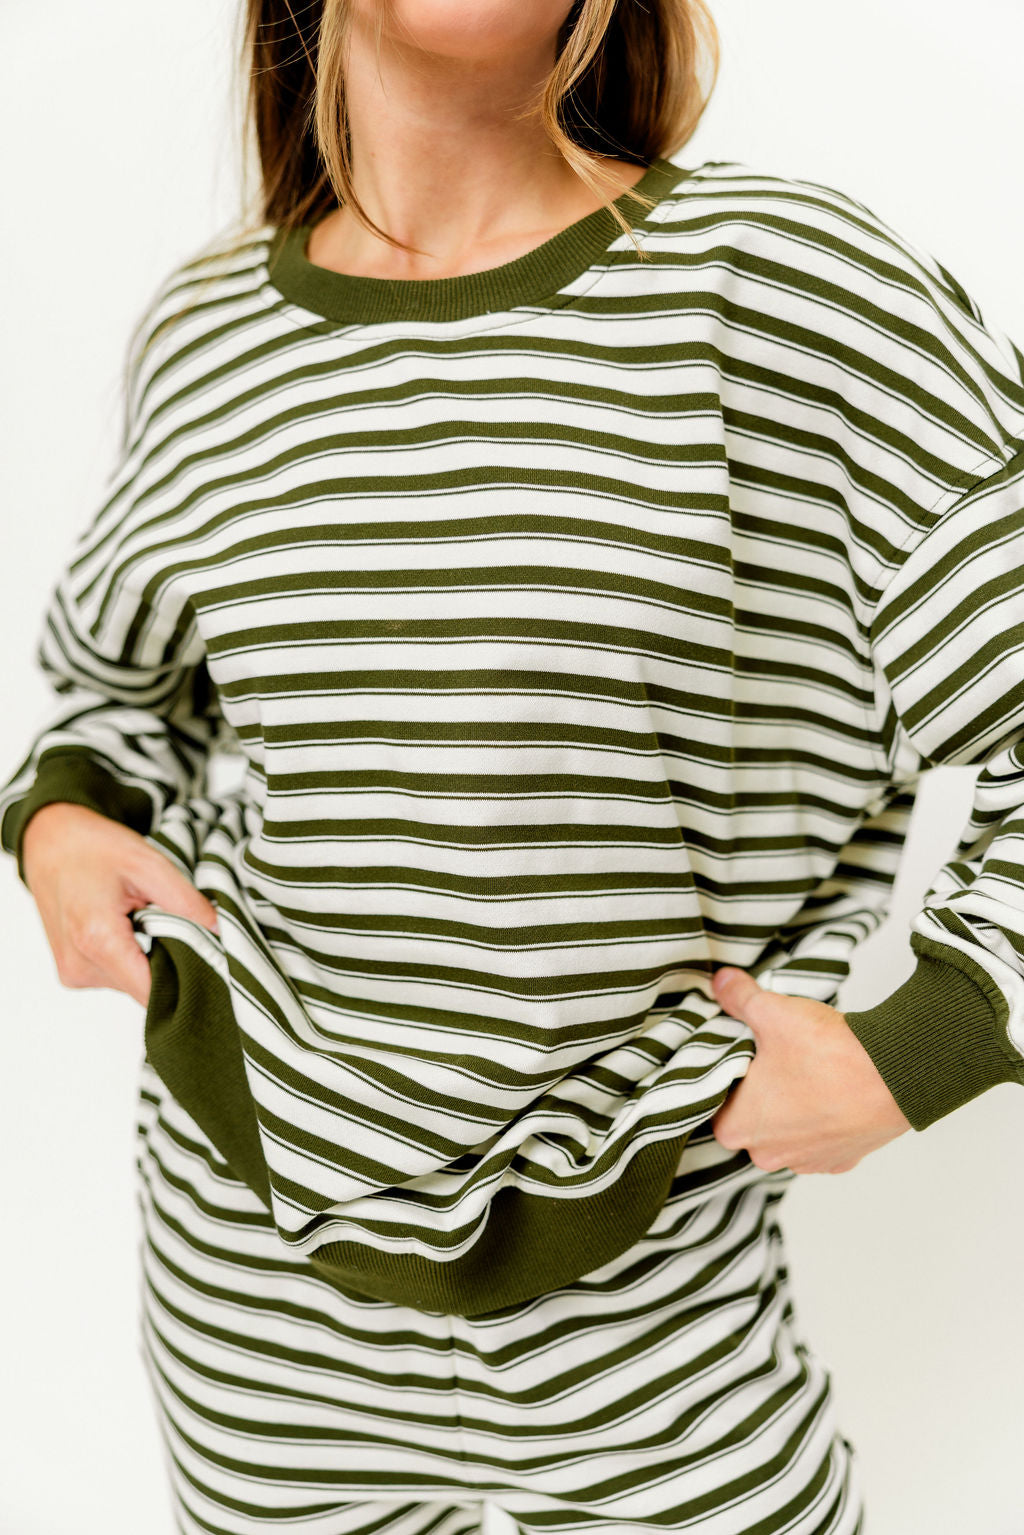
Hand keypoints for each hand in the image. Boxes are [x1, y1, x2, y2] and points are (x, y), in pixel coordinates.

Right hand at [21, 802, 219, 1008]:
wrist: (49, 841)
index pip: (152, 993)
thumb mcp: (149, 864)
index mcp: (97, 940)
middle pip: (144, 989)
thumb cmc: (93, 847)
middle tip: (171, 924)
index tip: (207, 961)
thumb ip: (186, 902)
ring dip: (147, 958)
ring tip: (142, 919)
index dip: (186, 980)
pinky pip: (115, 976)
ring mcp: (73, 973)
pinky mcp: (72, 972)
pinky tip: (126, 927)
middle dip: (168, 962)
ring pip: (131, 984)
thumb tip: (220, 933)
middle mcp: (80, 965)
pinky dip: (129, 956)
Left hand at [709, 966, 911, 1173]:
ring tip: (808, 1071)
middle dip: (760, 1092)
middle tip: (775, 1058)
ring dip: (793, 1107)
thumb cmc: (828, 1052)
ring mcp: (808, 1161)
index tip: (743, 1054)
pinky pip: (821, 1138)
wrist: (894, 1074)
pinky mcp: (841, 1159)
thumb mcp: (771, 1012)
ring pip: (787, 1131)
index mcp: (738, 1127)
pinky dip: (824, 1118)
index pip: (715, 1102)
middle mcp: (768, 1155)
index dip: (729, 1075)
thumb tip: (722, 981)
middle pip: (751, 1119)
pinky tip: (832, 1090)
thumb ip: (738, 997)